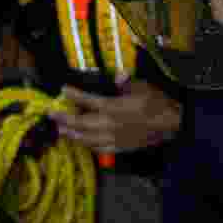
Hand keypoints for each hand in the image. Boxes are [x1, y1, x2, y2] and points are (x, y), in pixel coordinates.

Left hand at [48, 73, 181, 152]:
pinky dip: (87, 145)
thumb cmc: (157, 103)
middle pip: (80, 122)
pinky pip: (98, 149)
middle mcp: (108, 124)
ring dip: (71, 133)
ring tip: (61, 129)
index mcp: (112, 107)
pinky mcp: (119, 148)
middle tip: (51, 113)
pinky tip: (82, 142)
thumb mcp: (142, 87)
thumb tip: (118, 74)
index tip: (62, 89)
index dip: (73, 94)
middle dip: (63, 117)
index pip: (87, 100)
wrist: (172, 125)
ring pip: (86, 138)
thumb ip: (126, 82)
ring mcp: (113, 138)